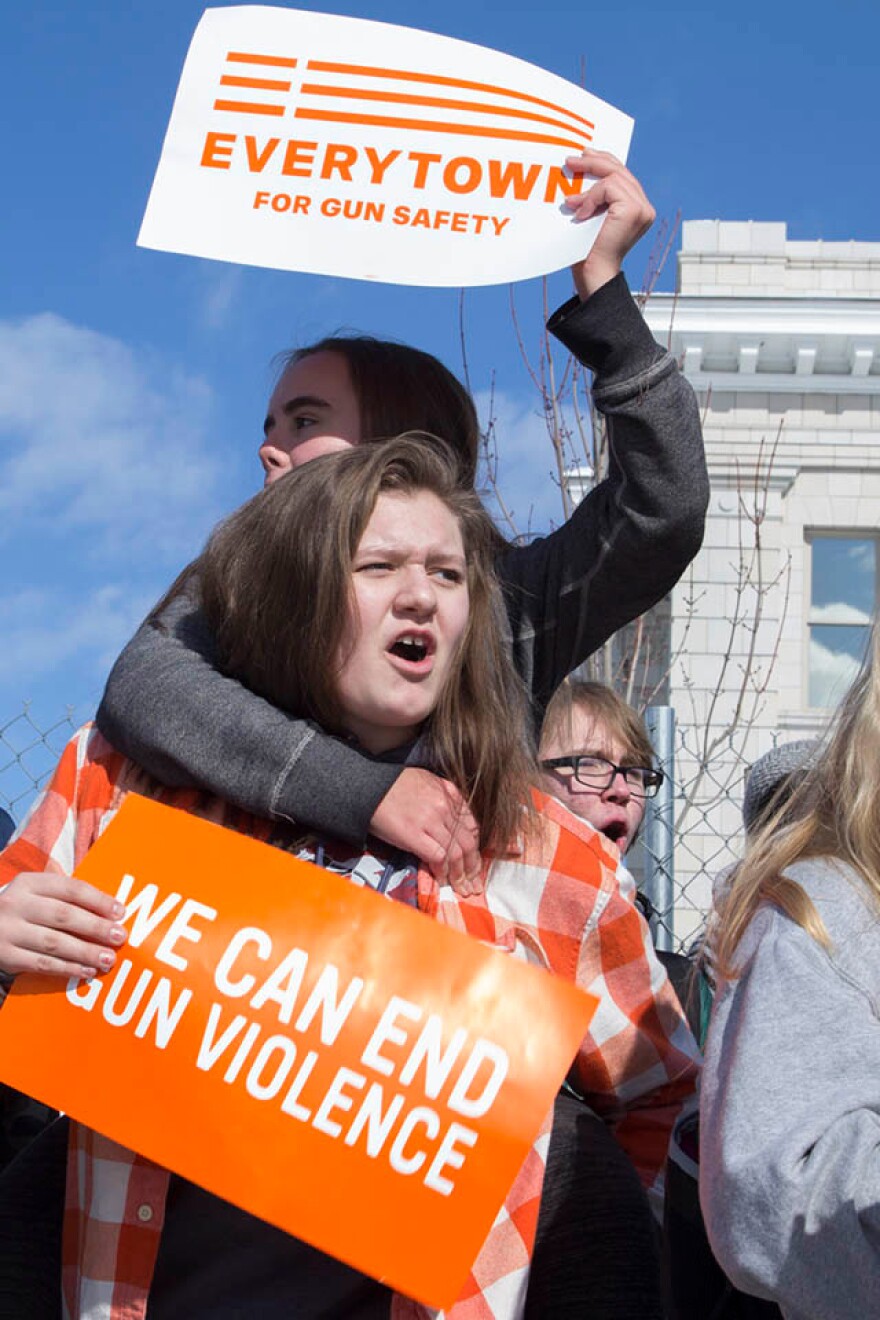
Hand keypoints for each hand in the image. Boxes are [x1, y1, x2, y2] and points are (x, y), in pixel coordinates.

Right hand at [0, 873, 127, 980]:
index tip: (120, 912)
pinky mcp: (5, 956)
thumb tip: (110, 907)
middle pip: (64, 915)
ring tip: (108, 958)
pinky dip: (67, 968)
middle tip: (119, 937)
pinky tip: (87, 970)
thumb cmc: (23, 910)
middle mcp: (16, 904)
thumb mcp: (36, 893)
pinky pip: (42, 964)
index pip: (70, 889)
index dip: (98, 900)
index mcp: (29, 883)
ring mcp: (8, 931)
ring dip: (85, 952)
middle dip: (96, 927)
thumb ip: (66, 894)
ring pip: (54, 943)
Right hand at [369, 768, 482, 895]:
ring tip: (461, 887)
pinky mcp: (414, 835)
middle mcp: (444, 807)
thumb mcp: (427, 781)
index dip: (476, 849)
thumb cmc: (392, 784)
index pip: (472, 827)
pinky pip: (438, 857)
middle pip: (468, 843)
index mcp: (449, 794)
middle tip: (474, 883)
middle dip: (473, 867)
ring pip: (457, 853)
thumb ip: (445, 796)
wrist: (367, 786)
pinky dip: (443, 872)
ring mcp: (431, 821)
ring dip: (461, 875)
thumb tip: (456, 819)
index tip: (474, 863)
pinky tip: (443, 881)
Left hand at [563, 150, 655, 298]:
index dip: (602, 162)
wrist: (592, 272)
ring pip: (613, 176)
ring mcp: (642, 208)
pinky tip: (579, 213)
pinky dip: (590, 197)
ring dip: (587, 187)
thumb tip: (582, 165)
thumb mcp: (593, 215)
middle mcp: (644, 206)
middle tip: (571, 160)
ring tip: (569, 202)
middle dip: (594, 162)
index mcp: (638, 207)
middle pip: (619, 170)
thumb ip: (596, 195)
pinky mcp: (633, 210)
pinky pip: (609, 187)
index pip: (623, 174)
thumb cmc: (587, 249)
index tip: (583, 156)